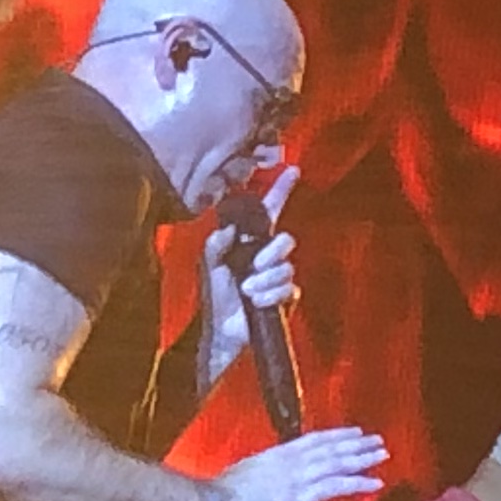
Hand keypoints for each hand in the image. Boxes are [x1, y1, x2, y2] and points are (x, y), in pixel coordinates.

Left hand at [200, 161, 301, 375]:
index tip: (292, 170)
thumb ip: (217, 241)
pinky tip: (257, 302)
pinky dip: (270, 295)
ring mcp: (277, 276)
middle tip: (253, 267)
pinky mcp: (284, 297)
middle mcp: (266, 256)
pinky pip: (289, 288)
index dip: (280, 190)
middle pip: (285, 241)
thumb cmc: (212, 295)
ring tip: (248, 292)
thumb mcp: (208, 262)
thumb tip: (231, 226)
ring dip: (265, 281)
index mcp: (249, 242)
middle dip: (270, 254)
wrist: (219, 330)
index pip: (269, 211)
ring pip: (286, 268)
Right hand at [209, 424, 388, 500]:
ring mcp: (299, 476)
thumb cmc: (224, 493)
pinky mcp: (302, 494)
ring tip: (383, 454)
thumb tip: (269, 478)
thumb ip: (264, 473)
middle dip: (356, 443)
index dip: (336, 435)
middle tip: (378, 439)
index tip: (353, 431)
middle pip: (331, 447)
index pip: (314, 440)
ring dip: (363, 457)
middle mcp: (292, 460)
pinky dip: (358, 482)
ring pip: (339, 462)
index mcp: (278, 454)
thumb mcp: (246, 474)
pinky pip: (337, 485)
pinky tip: (376, 482)